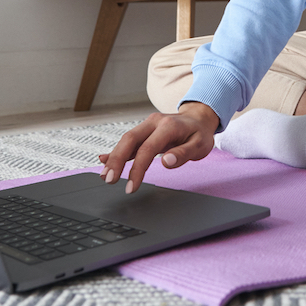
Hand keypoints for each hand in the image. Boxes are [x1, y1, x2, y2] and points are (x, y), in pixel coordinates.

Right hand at [98, 101, 219, 193]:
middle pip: (129, 139)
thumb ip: (183, 153)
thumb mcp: (200, 145)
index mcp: (168, 126)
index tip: (131, 187)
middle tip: (109, 180)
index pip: (147, 149)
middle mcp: (154, 122)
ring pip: (126, 140)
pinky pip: (129, 142)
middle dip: (117, 160)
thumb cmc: (200, 133)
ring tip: (105, 175)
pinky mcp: (144, 131)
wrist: (199, 118)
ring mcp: (148, 125)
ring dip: (114, 158)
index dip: (137, 169)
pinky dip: (117, 152)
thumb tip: (166, 162)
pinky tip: (105, 161)